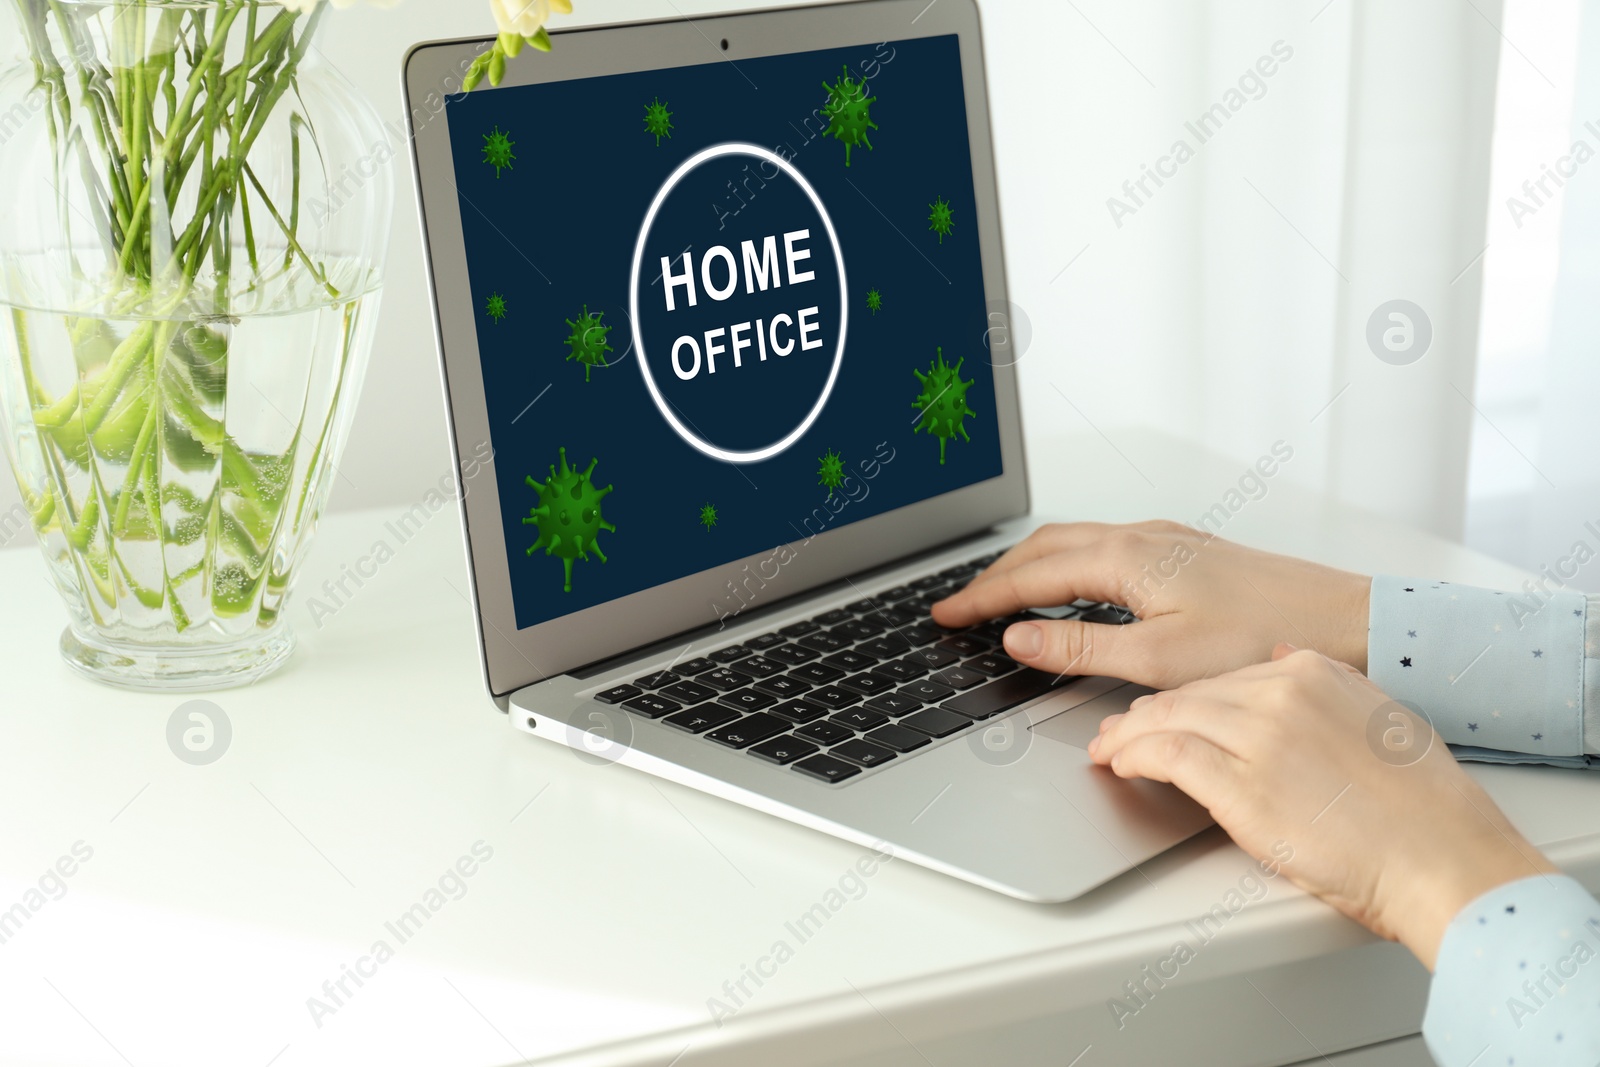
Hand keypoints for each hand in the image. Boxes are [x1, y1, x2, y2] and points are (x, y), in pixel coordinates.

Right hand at [932, 521, 1370, 689]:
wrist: (1346, 622)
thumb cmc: (1264, 639)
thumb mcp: (1160, 659)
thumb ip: (1081, 649)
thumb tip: (1019, 641)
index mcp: (1127, 557)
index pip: (1030, 576)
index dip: (981, 598)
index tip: (944, 614)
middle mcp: (1142, 537)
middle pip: (1044, 547)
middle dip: (994, 575)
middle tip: (958, 604)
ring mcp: (1166, 540)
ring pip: (1074, 542)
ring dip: (1029, 567)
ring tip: (1000, 595)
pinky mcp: (1186, 552)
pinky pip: (1103, 547)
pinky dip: (1066, 565)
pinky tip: (1071, 589)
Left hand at [1088, 645, 1557, 968]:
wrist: (1445, 858)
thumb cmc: (1425, 808)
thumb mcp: (1383, 717)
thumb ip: (1328, 686)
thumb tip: (1279, 660)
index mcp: (1315, 671)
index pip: (1226, 676)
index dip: (1186, 697)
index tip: (1166, 711)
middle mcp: (1282, 693)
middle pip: (1189, 693)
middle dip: (1147, 714)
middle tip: (1121, 732)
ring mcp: (1259, 736)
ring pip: (1166, 717)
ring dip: (1128, 735)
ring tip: (1112, 749)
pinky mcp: (1241, 785)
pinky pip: (1166, 754)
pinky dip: (1134, 755)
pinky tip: (1124, 765)